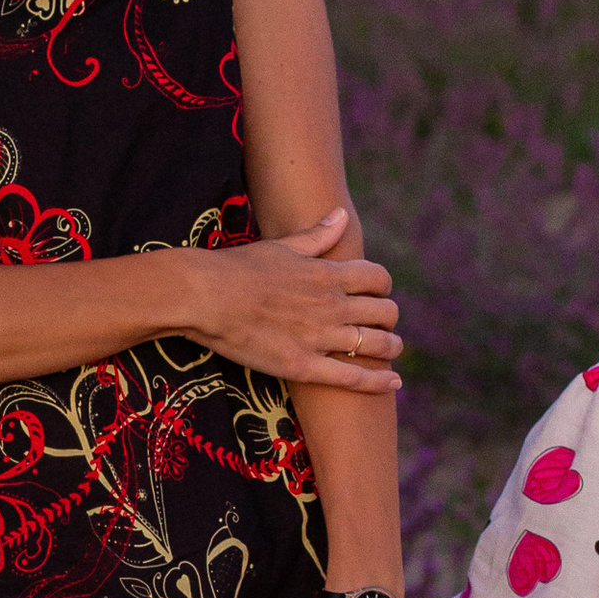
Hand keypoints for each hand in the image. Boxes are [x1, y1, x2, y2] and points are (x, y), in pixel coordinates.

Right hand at [178, 212, 402, 392]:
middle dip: (389, 317)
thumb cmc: (237, 268)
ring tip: (393, 349)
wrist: (204, 296)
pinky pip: (352, 377)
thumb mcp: (282, 246)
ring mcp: (319, 337)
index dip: (383, 286)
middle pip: (383, 311)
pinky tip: (394, 383)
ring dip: (391, 346)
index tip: (378, 292)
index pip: (377, 278)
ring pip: (375, 343)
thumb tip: (342, 214)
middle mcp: (331, 304)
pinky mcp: (303, 365)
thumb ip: (317, 235)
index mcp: (326, 273)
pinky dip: (378, 381)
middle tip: (383, 324)